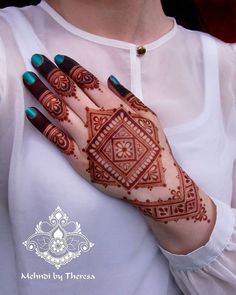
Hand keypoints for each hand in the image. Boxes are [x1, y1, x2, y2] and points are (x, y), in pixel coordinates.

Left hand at [23, 54, 209, 223]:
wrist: (152, 181)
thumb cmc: (154, 147)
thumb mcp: (149, 116)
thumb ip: (129, 97)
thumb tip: (109, 78)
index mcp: (115, 108)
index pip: (88, 82)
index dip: (72, 68)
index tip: (59, 58)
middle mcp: (97, 120)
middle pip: (70, 92)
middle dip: (52, 73)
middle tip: (37, 60)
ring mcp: (87, 140)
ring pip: (60, 112)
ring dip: (42, 93)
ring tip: (28, 79)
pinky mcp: (80, 159)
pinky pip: (57, 140)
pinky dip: (43, 125)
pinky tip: (31, 113)